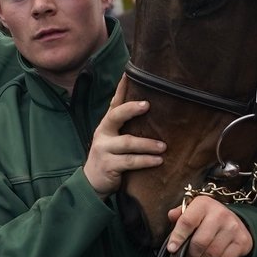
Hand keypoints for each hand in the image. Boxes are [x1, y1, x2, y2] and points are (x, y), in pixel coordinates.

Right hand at [83, 78, 164, 196]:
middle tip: (148, 105)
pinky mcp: (108, 165)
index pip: (114, 103)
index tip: (128, 73)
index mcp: (106, 125)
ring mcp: (104, 149)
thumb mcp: (115, 140)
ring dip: (147, 144)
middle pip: (115, 116)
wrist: (92, 183)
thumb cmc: (110, 158)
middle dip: (131, 109)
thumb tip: (155, 113)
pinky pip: (129, 162)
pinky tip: (159, 160)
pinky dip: (145, 161)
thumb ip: (128, 128)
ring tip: (163, 146)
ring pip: (127, 142)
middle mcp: (103, 133)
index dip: (121, 88)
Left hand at [165, 195, 253, 256]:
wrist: (235, 221)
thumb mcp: (193, 211)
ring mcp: (233, 227)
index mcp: (204, 204)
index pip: (187, 222)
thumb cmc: (207, 218)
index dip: (177, 237)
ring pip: (211, 254)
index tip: (172, 249)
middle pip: (199, 242)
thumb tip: (172, 216)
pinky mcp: (241, 240)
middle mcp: (220, 213)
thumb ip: (180, 214)